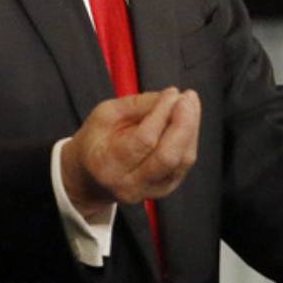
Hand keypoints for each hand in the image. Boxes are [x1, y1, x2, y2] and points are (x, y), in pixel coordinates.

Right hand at [61, 87, 200, 217]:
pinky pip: (184, 163)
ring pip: (182, 160)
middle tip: (188, 97)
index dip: (162, 113)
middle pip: (168, 156)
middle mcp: (130, 184)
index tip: (171, 92)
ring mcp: (150, 190)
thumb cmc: (96, 140)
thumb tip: (171, 96)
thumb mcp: (105, 114)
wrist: (90, 177)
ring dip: (191, 128)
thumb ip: (137, 104)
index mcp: (108, 164)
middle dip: (184, 123)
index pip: (144, 140)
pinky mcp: (165, 189)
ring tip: (189, 104)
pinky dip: (190, 138)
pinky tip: (188, 120)